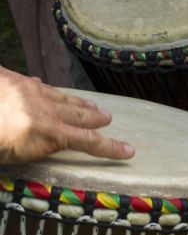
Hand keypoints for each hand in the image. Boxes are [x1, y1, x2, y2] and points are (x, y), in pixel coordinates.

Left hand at [0, 67, 133, 163]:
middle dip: (94, 118)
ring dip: (78, 102)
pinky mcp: (8, 79)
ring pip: (60, 97)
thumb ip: (35, 146)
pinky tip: (40, 86)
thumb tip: (50, 140)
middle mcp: (42, 109)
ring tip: (92, 106)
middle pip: (77, 114)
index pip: (87, 142)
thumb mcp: (13, 155)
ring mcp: (26, 91)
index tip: (129, 151)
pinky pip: (32, 84)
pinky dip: (41, 89)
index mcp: (45, 132)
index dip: (110, 148)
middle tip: (107, 119)